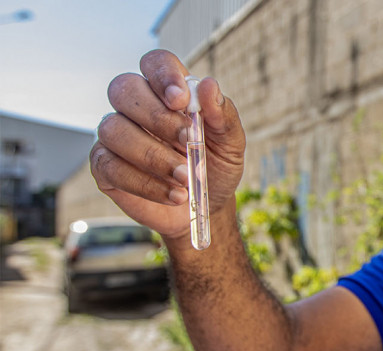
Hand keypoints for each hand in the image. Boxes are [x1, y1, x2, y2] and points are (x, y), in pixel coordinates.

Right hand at [90, 49, 244, 240]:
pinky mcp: (104, 166)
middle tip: (188, 142)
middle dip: (156, 116)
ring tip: (184, 177)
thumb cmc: (215, 167)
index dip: (163, 75)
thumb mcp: (230, 143)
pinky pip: (110, 166)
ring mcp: (116, 135)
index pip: (154, 63)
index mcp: (168, 92)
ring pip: (113, 129)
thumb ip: (222, 115)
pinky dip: (144, 183)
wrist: (205, 207)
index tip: (181, 100)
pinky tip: (173, 193)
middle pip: (124, 89)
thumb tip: (208, 85)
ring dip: (152, 155)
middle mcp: (136, 107)